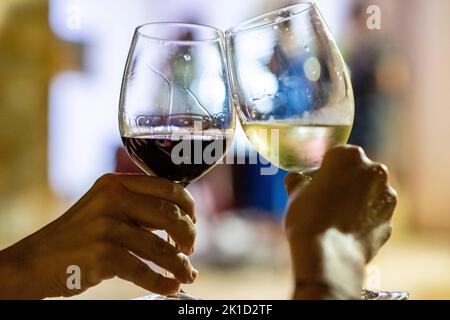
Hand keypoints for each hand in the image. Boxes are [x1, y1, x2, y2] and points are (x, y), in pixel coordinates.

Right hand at [0, 174, 196, 298]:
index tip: (193, 221)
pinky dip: (161, 281)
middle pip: (169, 215)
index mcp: (116, 183)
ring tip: (188, 274)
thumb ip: (136, 206)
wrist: (35, 261)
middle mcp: (112, 199)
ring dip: (180, 264)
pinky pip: (143, 270)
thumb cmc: (78, 235)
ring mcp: (106, 227)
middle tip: (191, 249)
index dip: (188, 205)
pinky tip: (170, 286)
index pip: (167, 187)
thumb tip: (180, 220)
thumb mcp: (104, 207)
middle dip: (189, 234)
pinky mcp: (101, 255)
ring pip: (160, 246)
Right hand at [284, 146, 396, 298]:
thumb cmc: (307, 217)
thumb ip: (298, 181)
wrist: (328, 254)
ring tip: (337, 218)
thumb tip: (296, 179)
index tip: (317, 180)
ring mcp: (386, 197)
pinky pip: (374, 216)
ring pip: (370, 193)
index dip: (326, 168)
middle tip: (327, 199)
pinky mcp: (390, 221)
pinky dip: (364, 220)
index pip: (338, 155)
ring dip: (358, 201)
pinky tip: (347, 231)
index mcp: (349, 156)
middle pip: (359, 172)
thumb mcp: (295, 193)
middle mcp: (374, 171)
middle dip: (346, 182)